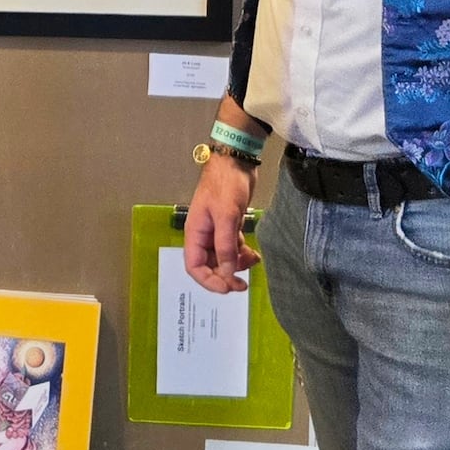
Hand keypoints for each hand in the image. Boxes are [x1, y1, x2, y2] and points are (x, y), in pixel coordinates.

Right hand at [183, 155, 260, 294]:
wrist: (237, 161)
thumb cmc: (226, 184)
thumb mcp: (226, 215)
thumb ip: (225, 246)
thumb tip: (227, 273)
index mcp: (195, 233)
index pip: (194, 267)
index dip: (209, 281)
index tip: (227, 288)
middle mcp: (203, 235)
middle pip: (210, 265)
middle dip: (226, 275)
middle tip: (243, 284)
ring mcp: (217, 230)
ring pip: (224, 258)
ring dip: (238, 264)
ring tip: (253, 260)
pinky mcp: (230, 225)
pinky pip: (233, 247)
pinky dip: (243, 253)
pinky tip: (255, 254)